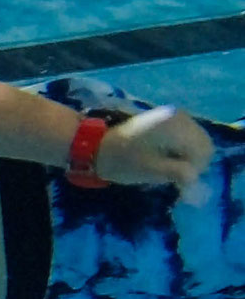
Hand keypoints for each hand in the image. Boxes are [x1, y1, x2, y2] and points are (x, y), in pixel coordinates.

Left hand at [94, 105, 213, 189]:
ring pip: (193, 141)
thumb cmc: (121, 160)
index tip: (177, 182)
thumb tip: (197, 179)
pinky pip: (182, 136)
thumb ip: (179, 173)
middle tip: (170, 176)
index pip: (204, 151)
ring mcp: (172, 116)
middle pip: (201, 144)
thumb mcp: (151, 171)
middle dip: (191, 162)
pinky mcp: (164, 119)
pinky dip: (177, 149)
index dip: (195, 169)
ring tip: (163, 167)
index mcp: (178, 126)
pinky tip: (160, 157)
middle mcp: (180, 116)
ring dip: (184, 156)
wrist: (94, 145)